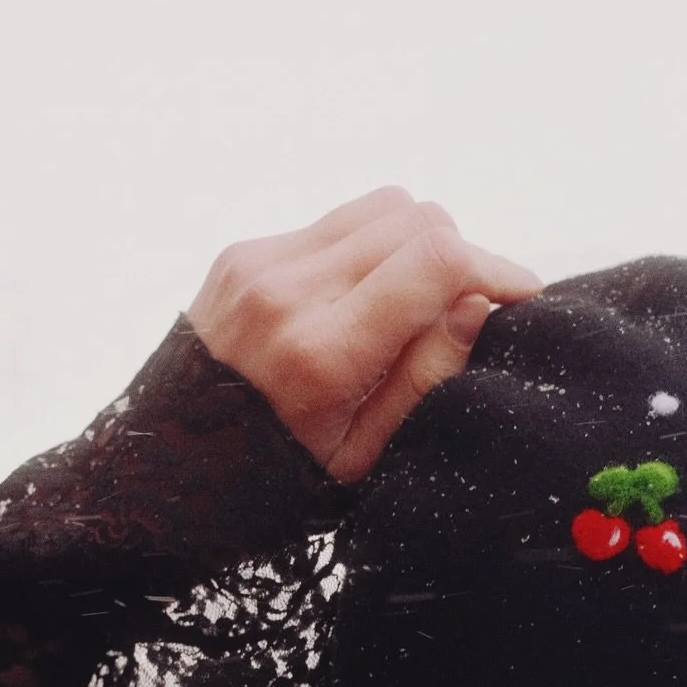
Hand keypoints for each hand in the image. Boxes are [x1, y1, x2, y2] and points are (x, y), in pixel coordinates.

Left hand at [187, 187, 543, 482]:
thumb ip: (425, 377)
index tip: (522, 296)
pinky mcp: (244, 253)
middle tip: (467, 309)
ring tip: (416, 302)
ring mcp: (260, 264)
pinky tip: (361, 303)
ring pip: (382, 206)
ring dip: (417, 243)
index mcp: (322, 353)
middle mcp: (288, 292)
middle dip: (461, 256)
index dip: (496, 270)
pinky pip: (336, 224)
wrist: (163, 471)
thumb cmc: (273, 480)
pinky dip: (369, 251)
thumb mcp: (362, 457)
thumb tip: (477, 304)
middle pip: (417, 219)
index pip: (436, 262)